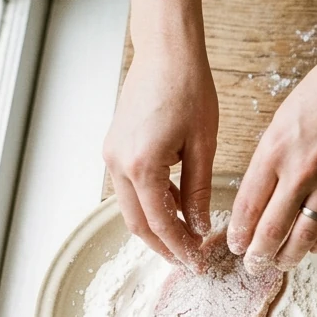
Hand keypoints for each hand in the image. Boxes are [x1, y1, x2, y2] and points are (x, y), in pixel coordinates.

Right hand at [103, 41, 217, 268]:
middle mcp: (118, 164)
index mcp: (142, 166)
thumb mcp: (204, 146)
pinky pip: (131, 187)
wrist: (166, 53)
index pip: (161, 223)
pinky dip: (152, 203)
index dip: (180, 247)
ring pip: (132, 207)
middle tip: (190, 261)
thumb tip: (200, 225)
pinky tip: (177, 208)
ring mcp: (112, 155)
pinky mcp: (115, 147)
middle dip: (164, 246)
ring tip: (187, 239)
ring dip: (157, 226)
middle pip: (138, 223)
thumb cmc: (189, 90)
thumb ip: (199, 190)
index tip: (199, 263)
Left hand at [228, 29, 316, 271]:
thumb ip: (271, 155)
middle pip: (271, 228)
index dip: (238, 232)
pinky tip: (314, 246)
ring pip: (304, 235)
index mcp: (274, 150)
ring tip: (282, 263)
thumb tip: (262, 189)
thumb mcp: (284, 117)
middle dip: (259, 254)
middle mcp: (300, 171)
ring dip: (289, 255)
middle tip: (253, 266)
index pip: (247, 204)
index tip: (235, 244)